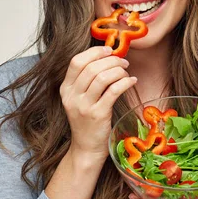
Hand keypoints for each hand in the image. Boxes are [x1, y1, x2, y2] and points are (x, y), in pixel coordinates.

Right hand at [60, 45, 136, 159]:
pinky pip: (114, 91)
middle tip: (123, 62)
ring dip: (119, 70)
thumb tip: (108, 56)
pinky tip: (132, 81)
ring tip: (127, 72)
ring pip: (103, 77)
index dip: (94, 52)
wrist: (86, 148)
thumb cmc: (87, 120)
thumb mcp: (79, 99)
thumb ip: (87, 80)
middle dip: (111, 60)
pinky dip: (125, 82)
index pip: (76, 61)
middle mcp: (72, 96)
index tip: (108, 50)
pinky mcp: (98, 115)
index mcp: (65, 89)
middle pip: (92, 67)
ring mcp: (84, 106)